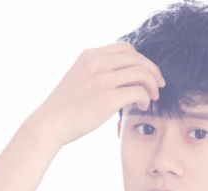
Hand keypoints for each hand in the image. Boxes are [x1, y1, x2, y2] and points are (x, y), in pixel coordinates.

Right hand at [34, 41, 165, 146]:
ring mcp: (103, 79)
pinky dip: (145, 98)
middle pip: (137, 58)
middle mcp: (97, 63)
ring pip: (141, 73)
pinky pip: (138, 91)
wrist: (50, 124)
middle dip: (152, 71)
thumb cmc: (65, 109)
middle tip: (158, 86)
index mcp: (90, 56)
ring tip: (151, 98)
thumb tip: (120, 81)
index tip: (147, 74)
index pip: (125, 48)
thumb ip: (97, 74)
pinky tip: (142, 106)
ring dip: (152, 85)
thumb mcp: (78, 80)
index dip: (141, 60)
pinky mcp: (108, 98)